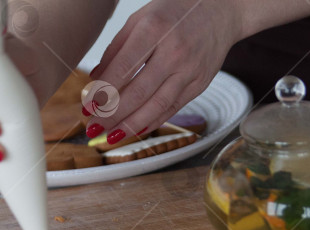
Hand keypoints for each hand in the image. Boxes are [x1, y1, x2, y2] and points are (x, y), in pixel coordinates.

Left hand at [86, 0, 240, 143]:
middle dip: (112, 115)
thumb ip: (117, 48)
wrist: (222, 9)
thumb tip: (95, 79)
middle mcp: (174, 52)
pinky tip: (135, 130)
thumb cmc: (176, 10)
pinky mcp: (200, 84)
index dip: (103, 92)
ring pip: (156, 107)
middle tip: (94, 127)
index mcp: (154, 29)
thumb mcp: (141, 18)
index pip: (123, 69)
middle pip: (138, 93)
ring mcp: (189, 70)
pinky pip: (172, 108)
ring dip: (130, 126)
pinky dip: (152, 122)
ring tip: (110, 136)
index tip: (87, 107)